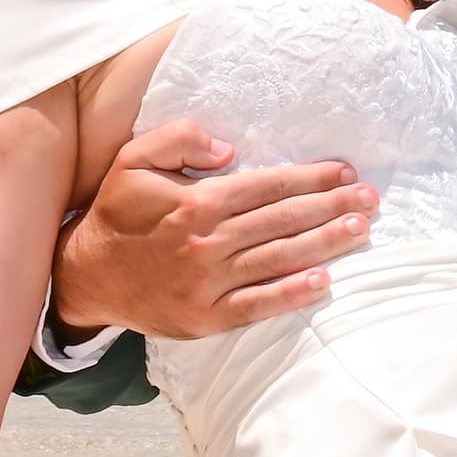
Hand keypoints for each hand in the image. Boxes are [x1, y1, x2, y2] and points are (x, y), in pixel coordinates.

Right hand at [54, 122, 377, 338]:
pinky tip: (325, 281)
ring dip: (325, 244)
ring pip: (278, 259)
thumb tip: (228, 148)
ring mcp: (207, 283)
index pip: (266, 186)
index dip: (310, 178)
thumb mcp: (133, 161)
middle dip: (332, 207)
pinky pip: (258, 305)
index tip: (343, 172)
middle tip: (371, 199)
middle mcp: (205, 243)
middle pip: (282, 220)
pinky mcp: (205, 317)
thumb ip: (179, 138)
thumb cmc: (117, 213)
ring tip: (361, 230)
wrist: (85, 277)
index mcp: (195, 203)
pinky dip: (292, 294)